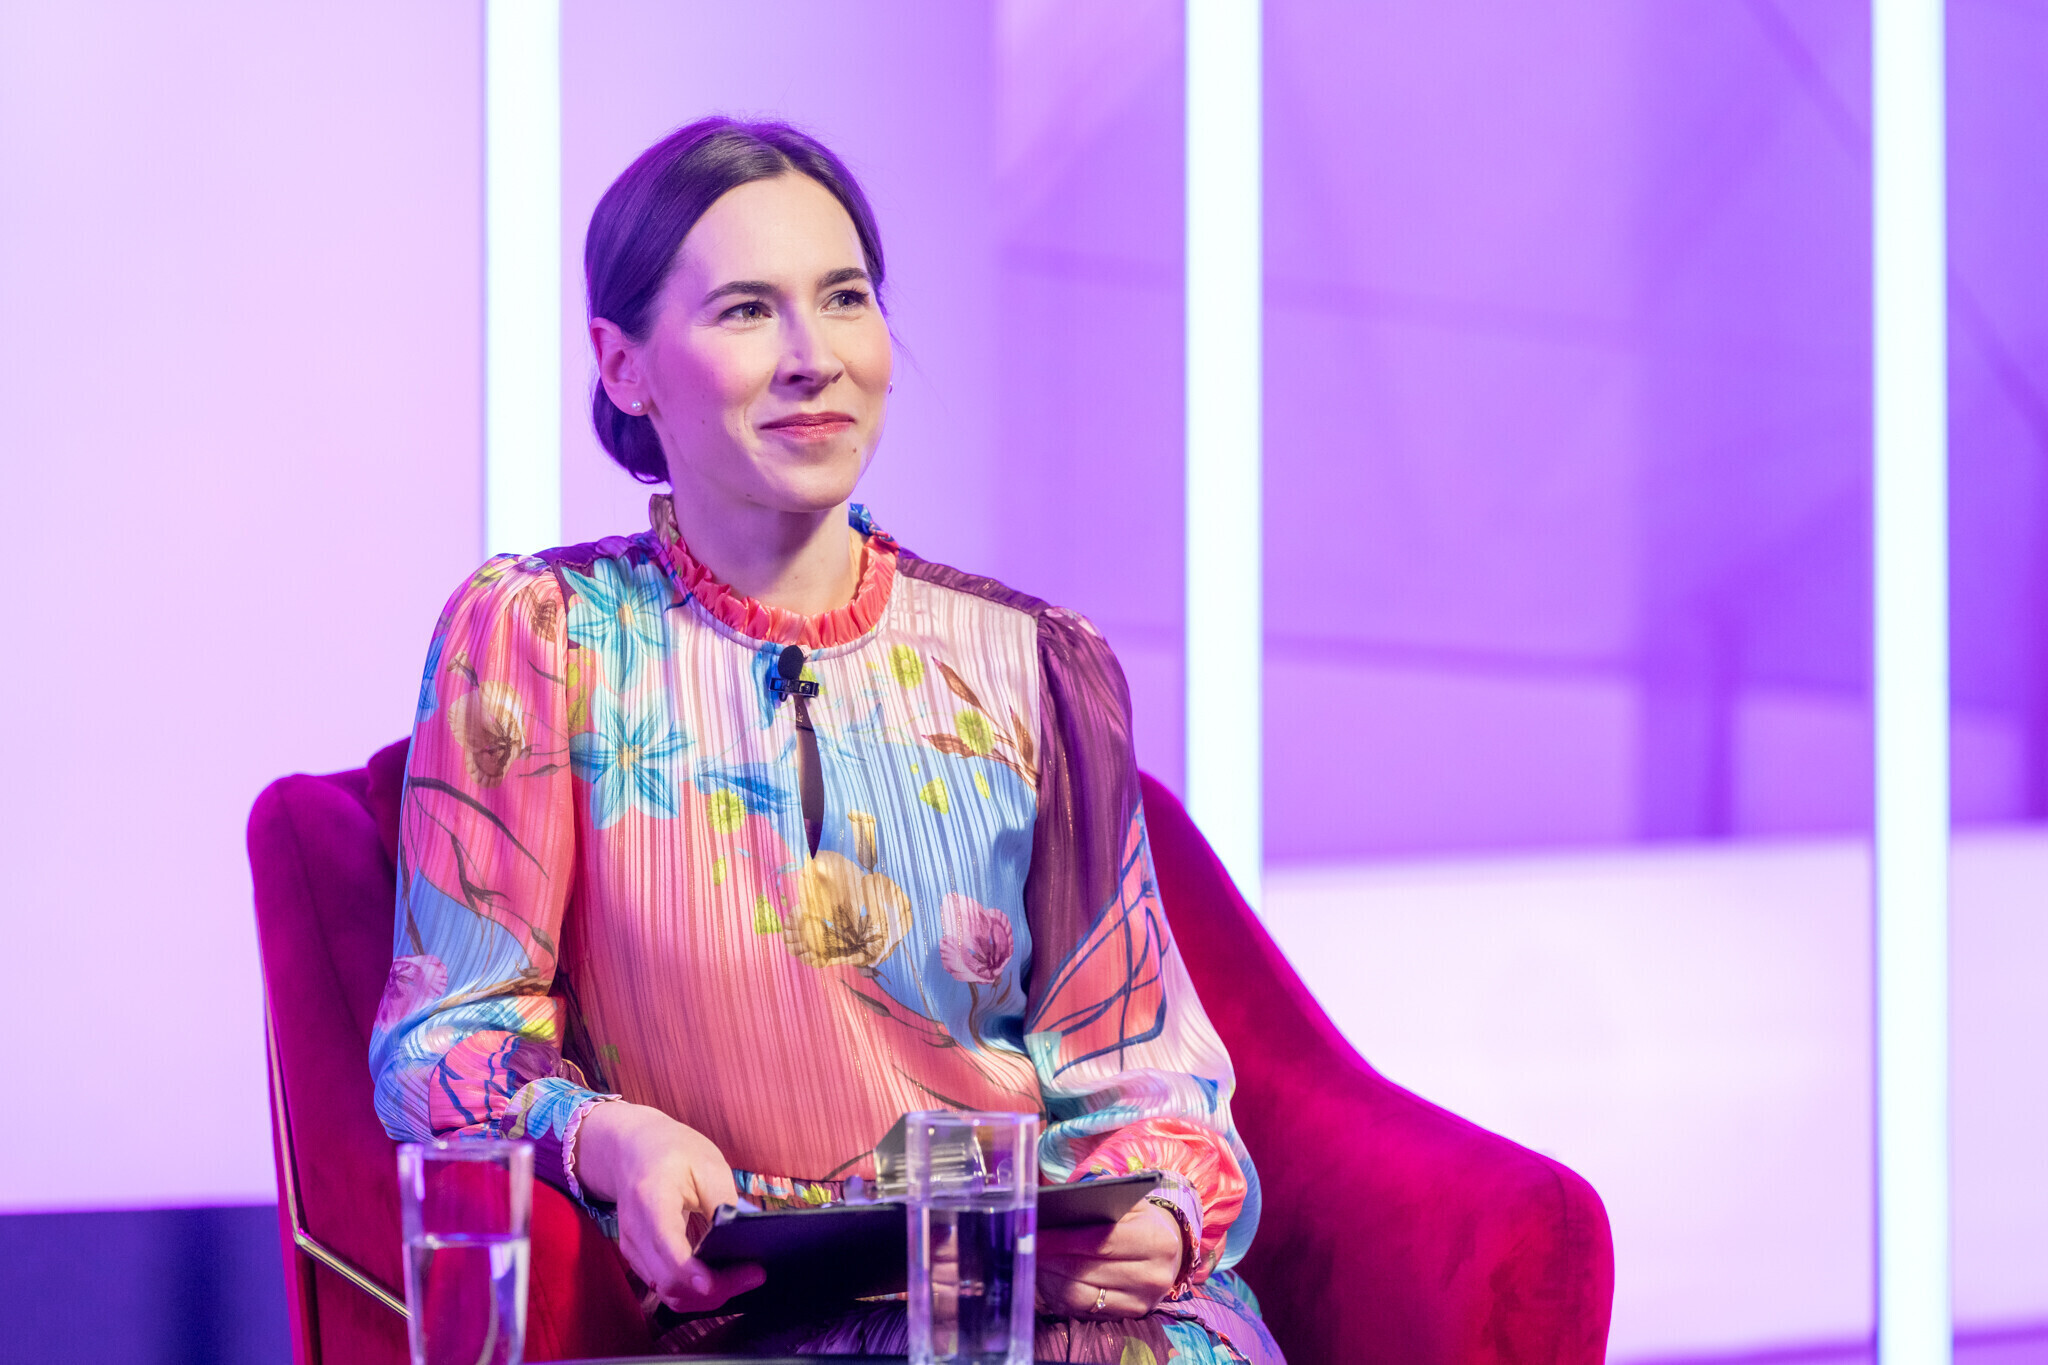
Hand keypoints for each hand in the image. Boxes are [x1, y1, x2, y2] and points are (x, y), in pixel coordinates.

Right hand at [571, 1101, 764, 1312]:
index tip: (718, 1283)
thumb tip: (742, 1240)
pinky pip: (664, 1286)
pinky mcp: (637, 1258)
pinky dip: (692, 1291)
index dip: (691, 1273)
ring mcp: (632, 1248)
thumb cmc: (673, 1151)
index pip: (668, 1245)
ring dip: (705, 1296)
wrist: (633, 1149)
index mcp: (652, 1199)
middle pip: (670, 1279)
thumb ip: (723, 1202)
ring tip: (743, 1278)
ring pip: (667, 1291)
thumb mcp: (708, 1164)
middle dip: (714, 1289)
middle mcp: (635, 1231)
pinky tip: (719, 1278)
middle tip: (754, 1275)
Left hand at [1036, 1198, 1183, 1319]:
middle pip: (1086, 1270)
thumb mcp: (1131, 1204)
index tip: (1037, 1233)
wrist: (1170, 1253)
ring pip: (1080, 1295)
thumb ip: (1101, 1201)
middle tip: (1027, 1246)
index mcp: (1156, 1241)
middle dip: (1050, 1258)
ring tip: (1034, 1260)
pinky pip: (1082, 1310)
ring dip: (1050, 1278)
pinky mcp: (1127, 1317)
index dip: (1064, 1239)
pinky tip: (1048, 1277)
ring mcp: (1140, 1302)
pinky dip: (1059, 1294)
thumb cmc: (1142, 1222)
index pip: (1101, 1242)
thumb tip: (1058, 1207)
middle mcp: (1153, 1276)